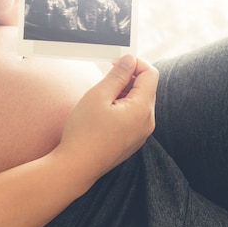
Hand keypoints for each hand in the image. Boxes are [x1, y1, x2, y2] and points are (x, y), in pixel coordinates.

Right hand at [55, 55, 158, 183]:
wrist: (76, 167)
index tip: (116, 62)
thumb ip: (117, 76)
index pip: (151, 74)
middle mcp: (147, 123)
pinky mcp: (132, 142)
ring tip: (100, 99)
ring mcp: (140, 134)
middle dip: (127, 78)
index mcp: (142, 109)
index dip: (135, 63)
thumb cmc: (84, 132)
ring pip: (138, 103)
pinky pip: (133, 117)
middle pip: (146, 88)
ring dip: (123, 93)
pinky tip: (102, 114)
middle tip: (104, 77)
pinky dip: (121, 108)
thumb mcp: (98, 96)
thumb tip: (130, 60)